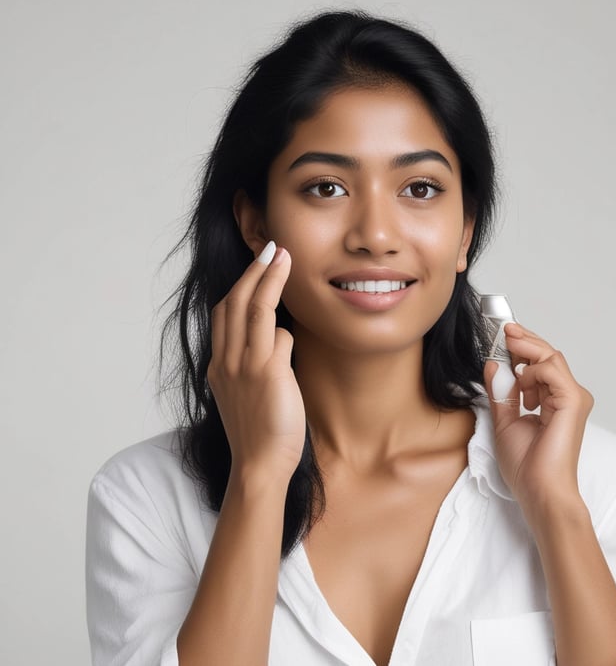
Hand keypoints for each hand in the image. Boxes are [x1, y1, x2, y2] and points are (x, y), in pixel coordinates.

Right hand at [207, 243, 305, 481]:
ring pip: (253, 309)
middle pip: (234, 302)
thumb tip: (277, 339)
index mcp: (218, 366)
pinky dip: (287, 324)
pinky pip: (278, 336)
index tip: (255, 267)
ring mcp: (245, 366)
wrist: (259, 466)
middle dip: (253, 271)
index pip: (222, 314)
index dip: (238, 285)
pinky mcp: (267, 374)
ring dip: (269, 278)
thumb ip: (251, 366)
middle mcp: (226, 362)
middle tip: (271, 249)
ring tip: (283, 257)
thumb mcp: (245, 395)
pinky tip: (297, 318)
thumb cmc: (259, 434)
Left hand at [483, 323, 593, 514]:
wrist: (539, 490)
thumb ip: (501, 393)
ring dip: (526, 349)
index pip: (538, 364)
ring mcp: (572, 397)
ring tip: (507, 348)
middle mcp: (566, 396)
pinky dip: (533, 370)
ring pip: (551, 357)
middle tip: (503, 328)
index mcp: (552, 400)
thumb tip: (493, 364)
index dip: (520, 347)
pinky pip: (552, 371)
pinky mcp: (573, 401)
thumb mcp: (504, 421)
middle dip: (523, 339)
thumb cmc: (526, 465)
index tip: (500, 335)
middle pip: (547, 355)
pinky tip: (521, 380)